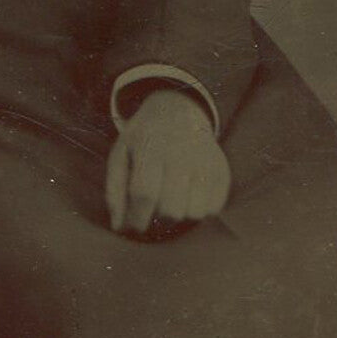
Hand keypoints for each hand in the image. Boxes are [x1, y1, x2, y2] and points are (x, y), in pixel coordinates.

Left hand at [105, 87, 229, 235]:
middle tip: (153, 208)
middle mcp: (182, 155)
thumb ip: (115, 190)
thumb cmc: (144, 138)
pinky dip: (199, 209)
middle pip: (171, 209)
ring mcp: (205, 163)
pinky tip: (189, 194)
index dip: (137, 218)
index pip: (144, 194)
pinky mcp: (222, 172)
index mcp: (151, 148)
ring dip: (179, 214)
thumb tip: (118, 227)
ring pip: (194, 213)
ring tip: (171, 198)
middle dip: (157, 217)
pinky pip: (213, 209)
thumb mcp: (120, 154)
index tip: (133, 226)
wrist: (178, 110)